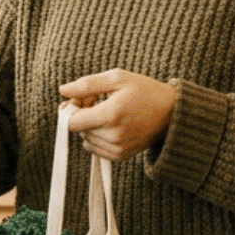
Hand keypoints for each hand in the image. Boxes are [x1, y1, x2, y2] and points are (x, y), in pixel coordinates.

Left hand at [59, 69, 174, 161]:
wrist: (171, 113)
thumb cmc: (144, 90)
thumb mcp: (117, 78)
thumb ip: (86, 84)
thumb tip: (63, 90)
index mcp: (110, 115)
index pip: (72, 121)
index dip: (71, 108)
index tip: (82, 98)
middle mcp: (113, 136)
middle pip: (78, 130)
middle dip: (82, 115)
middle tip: (97, 101)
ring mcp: (118, 148)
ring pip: (86, 139)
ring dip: (90, 126)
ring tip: (107, 112)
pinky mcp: (121, 156)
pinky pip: (95, 148)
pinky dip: (98, 137)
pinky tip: (111, 125)